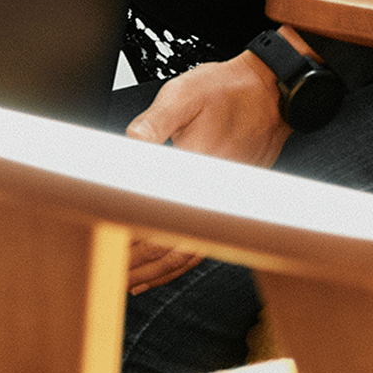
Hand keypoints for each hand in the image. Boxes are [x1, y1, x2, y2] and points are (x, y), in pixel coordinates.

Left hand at [119, 46, 295, 294]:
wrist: (270, 93)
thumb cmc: (227, 91)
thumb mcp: (184, 94)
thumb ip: (153, 123)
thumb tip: (129, 144)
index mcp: (199, 171)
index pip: (158, 218)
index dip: (129, 238)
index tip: (103, 245)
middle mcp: (214, 196)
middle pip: (172, 248)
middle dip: (138, 265)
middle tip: (108, 274)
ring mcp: (223, 205)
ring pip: (189, 253)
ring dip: (157, 271)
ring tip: (129, 281)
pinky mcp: (227, 206)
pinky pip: (203, 243)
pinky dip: (179, 260)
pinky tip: (160, 267)